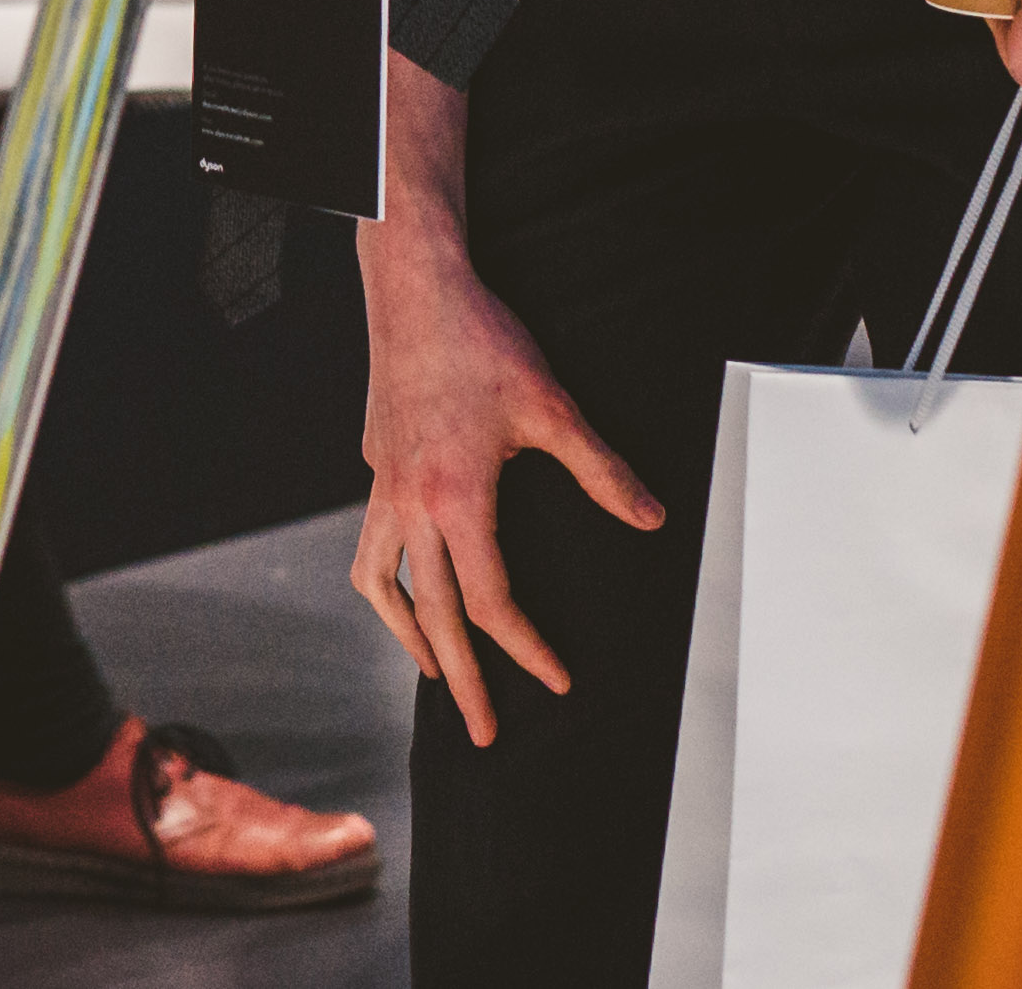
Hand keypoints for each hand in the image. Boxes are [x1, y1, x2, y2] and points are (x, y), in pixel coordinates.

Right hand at [353, 207, 662, 739]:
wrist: (413, 288)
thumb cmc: (483, 341)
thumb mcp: (552, 406)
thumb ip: (602, 470)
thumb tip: (652, 520)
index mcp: (457, 498)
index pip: (490, 602)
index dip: (525, 649)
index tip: (556, 681)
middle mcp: (409, 503)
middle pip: (433, 616)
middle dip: (464, 680)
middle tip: (484, 733)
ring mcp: (382, 486)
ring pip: (382, 584)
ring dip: (409, 638)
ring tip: (434, 673)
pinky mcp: (373, 466)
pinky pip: (369, 544)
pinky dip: (384, 581)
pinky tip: (405, 586)